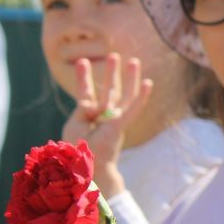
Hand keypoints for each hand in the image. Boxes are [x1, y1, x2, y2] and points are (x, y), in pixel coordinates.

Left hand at [61, 53, 152, 198]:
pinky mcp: (120, 125)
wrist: (86, 168)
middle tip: (113, 55)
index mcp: (90, 116)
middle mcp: (104, 116)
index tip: (82, 61)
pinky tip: (148, 83)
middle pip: (109, 90)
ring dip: (126, 77)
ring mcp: (113, 120)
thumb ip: (83, 108)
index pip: (87, 93)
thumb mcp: (74, 124)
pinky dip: (142, 96)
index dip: (84, 78)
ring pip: (122, 94)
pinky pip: (133, 108)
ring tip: (129, 59)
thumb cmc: (78, 149)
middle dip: (110, 73)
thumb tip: (93, 100)